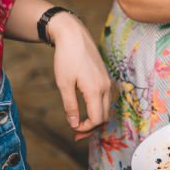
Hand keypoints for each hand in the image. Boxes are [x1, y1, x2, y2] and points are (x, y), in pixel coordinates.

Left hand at [48, 13, 111, 140]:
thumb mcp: (64, 84)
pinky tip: (85, 109)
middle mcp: (105, 87)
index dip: (85, 129)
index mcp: (95, 90)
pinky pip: (104, 98)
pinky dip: (96, 108)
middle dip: (91, 127)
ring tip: (79, 124)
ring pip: (105, 108)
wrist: (74, 35)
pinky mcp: (104, 77)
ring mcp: (106, 81)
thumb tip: (74, 123)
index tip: (72, 129)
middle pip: (104, 116)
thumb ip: (70, 105)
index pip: (97, 119)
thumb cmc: (67, 58)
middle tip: (75, 134)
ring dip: (95, 118)